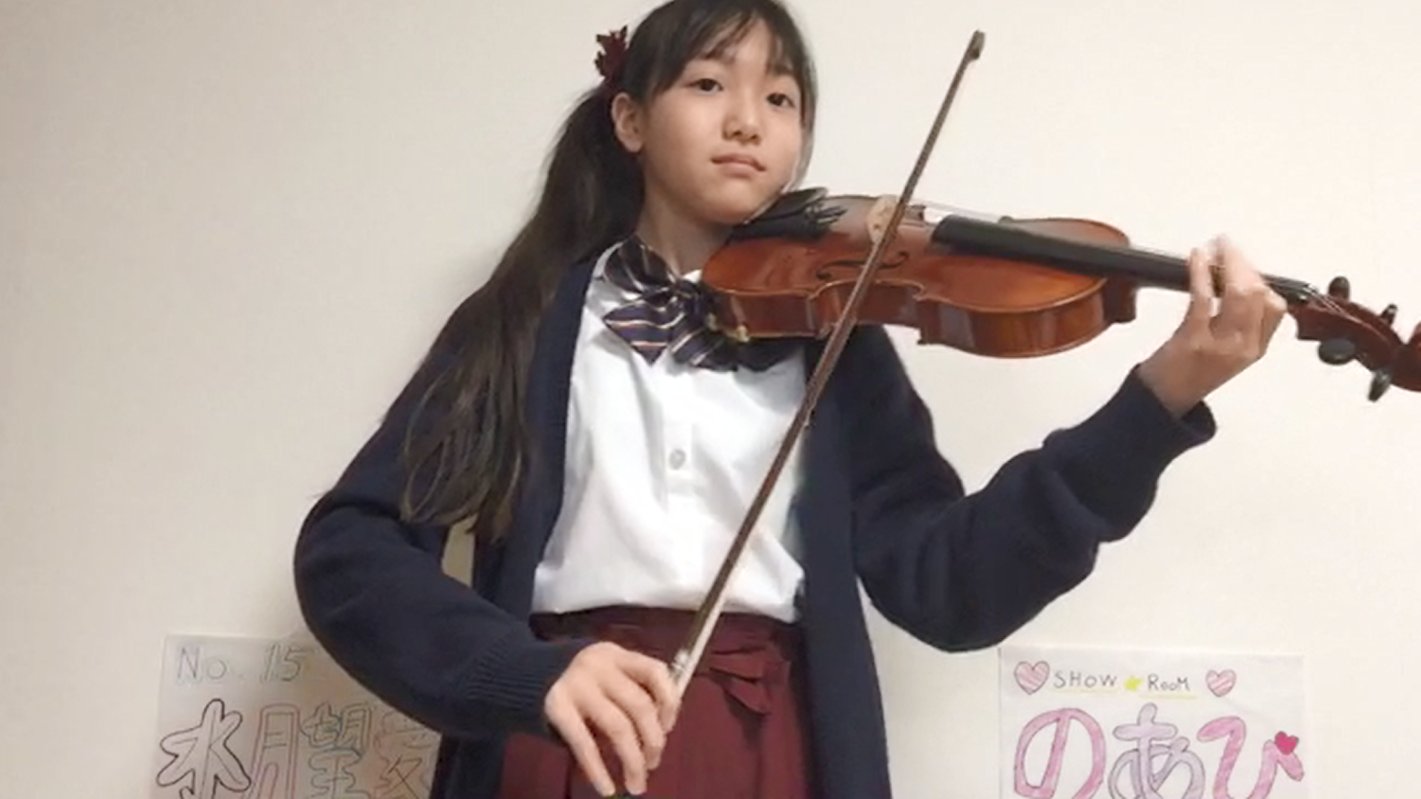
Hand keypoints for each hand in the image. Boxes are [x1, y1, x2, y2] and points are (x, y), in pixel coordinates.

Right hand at [544, 641, 680, 795]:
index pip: (656, 672)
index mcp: (617, 655)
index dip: (669, 702)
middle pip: (640, 705)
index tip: (668, 728)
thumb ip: (632, 692)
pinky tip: (606, 787)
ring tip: (636, 784)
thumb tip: (660, 732)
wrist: (521, 676)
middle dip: (653, 741)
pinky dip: (598, 770)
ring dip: (633, 761)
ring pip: (618, 726)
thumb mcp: (606, 676)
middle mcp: (599, 665)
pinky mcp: (556, 707)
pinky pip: (584, 743)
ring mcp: (576, 685)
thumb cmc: (578, 684)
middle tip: (654, 764)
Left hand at [1136, 236, 1287, 415]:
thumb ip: (1238, 324)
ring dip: (1228, 263)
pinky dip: (1202, 271)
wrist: (1162, 402)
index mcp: (1255, 349)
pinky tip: (1198, 257)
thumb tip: (1235, 281)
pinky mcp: (1194, 339)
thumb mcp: (1226, 352)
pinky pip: (1204, 297)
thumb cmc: (1189, 373)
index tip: (1243, 265)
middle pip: (1259, 294)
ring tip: (1216, 249)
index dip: (1261, 279)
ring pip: (1239, 293)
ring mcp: (1220, 344)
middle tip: (1227, 248)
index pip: (1276, 306)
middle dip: (1244, 264)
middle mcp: (1244, 346)